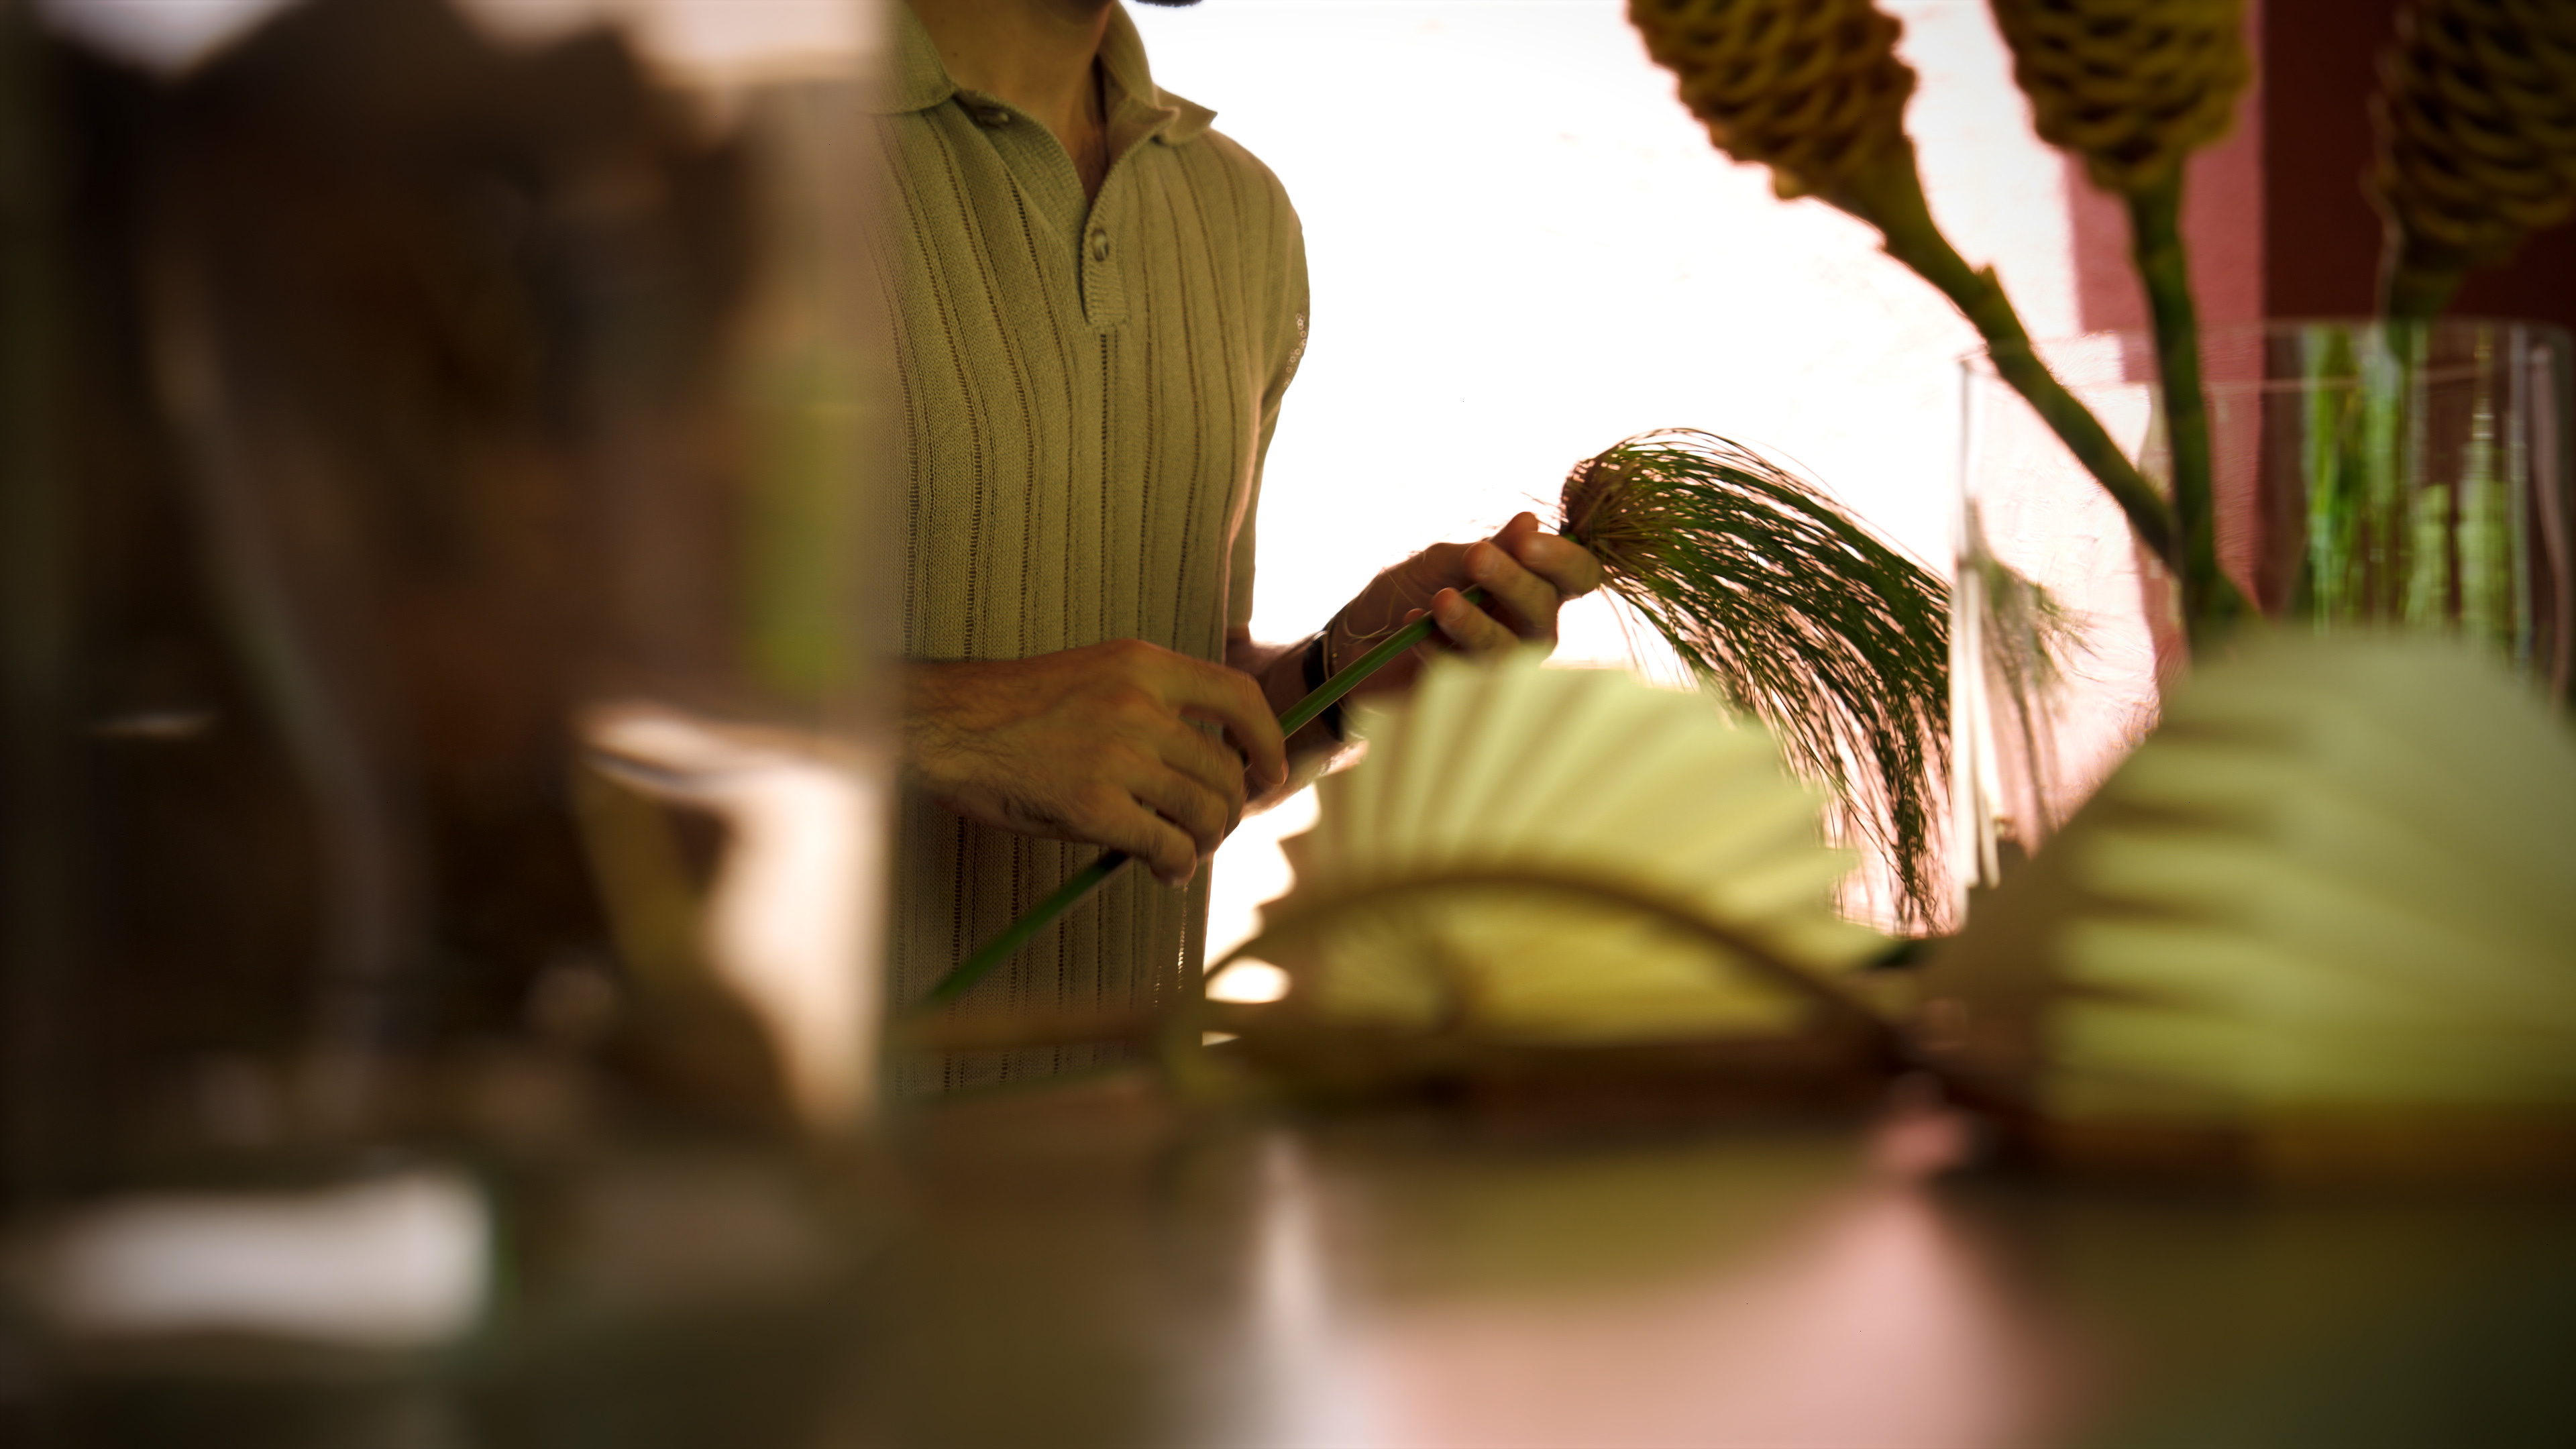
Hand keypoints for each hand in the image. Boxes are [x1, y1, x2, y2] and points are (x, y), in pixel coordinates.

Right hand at [904, 640, 1287, 886]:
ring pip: (1205, 811)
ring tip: (1185, 855)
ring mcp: (1117, 755)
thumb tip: (1206, 768)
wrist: (945, 727)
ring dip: (1206, 842)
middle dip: (1229, 810)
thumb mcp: (1093, 679)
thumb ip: (1150, 708)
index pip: (1238, 697)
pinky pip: (1168, 846)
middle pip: (1225, 769)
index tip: (1269, 773)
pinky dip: (1177, 867)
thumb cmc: (1012, 711)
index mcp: (1141, 665)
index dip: (1267, 740)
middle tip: (1211, 830)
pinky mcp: (1094, 805)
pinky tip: (1163, 872)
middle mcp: (1138, 704)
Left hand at [1332, 512, 1603, 698]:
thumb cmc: (1405, 594)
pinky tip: (1411, 622)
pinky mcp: (1465, 697)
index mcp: (1531, 590)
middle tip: (1475, 558)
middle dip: (1513, 583)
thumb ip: (1490, 548)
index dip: (1563, 560)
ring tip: (1440, 598)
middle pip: (1545, 612)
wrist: (1351, 641)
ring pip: (1508, 650)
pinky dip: (1437, 644)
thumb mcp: (1442, 561)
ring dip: (1476, 621)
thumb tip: (1530, 520)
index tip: (1527, 542)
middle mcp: (1526, 631)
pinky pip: (1463, 673)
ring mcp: (1499, 667)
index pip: (1577, 577)